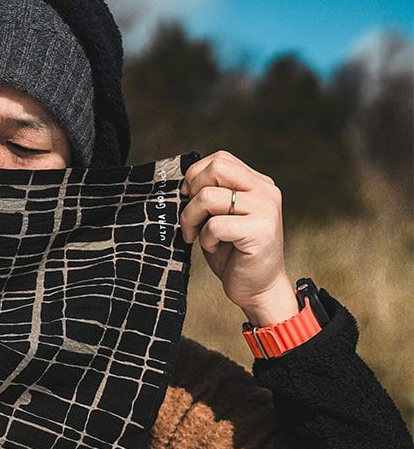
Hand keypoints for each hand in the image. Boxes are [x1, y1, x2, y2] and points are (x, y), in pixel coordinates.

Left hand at [179, 150, 298, 326]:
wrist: (260, 289)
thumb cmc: (235, 255)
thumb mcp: (220, 217)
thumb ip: (211, 195)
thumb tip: (182, 185)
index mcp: (258, 184)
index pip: (221, 159)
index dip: (195, 175)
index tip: (187, 198)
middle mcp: (265, 192)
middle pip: (216, 168)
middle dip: (192, 191)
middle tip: (190, 215)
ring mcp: (265, 210)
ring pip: (208, 197)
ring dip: (191, 218)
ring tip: (195, 235)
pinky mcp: (260, 231)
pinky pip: (215, 224)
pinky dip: (204, 238)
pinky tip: (211, 247)